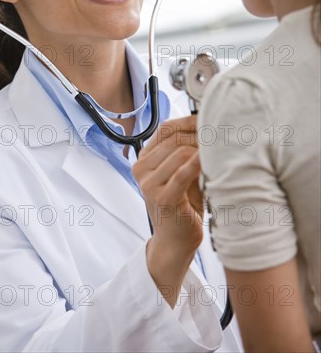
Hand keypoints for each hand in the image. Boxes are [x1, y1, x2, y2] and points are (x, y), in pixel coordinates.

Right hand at [132, 116, 203, 306]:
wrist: (175, 242)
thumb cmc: (182, 206)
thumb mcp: (180, 173)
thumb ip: (185, 151)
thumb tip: (209, 125)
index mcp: (143, 160)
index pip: (165, 128)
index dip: (190, 122)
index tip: (212, 121)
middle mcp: (141, 169)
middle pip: (174, 137)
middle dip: (200, 135)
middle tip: (221, 137)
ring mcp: (149, 184)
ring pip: (179, 151)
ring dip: (203, 150)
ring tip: (220, 154)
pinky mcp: (163, 197)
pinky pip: (183, 172)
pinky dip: (199, 164)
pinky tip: (212, 163)